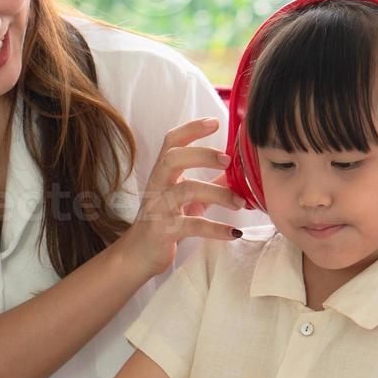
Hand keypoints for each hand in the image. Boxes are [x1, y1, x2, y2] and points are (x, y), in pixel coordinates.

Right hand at [113, 118, 246, 280]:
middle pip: (174, 158)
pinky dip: (216, 229)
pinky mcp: (163, 231)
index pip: (172, 142)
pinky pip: (192, 225)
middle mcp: (157, 186)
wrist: (138, 255)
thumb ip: (210, 183)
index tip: (215, 122)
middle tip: (228, 160)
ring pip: (186, 191)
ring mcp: (158, 208)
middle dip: (203, 155)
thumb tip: (239, 171)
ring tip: (240, 202)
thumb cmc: (164, 221)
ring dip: (218, 194)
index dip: (191, 129)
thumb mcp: (188, 199)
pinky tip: (234, 232)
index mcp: (163, 174)